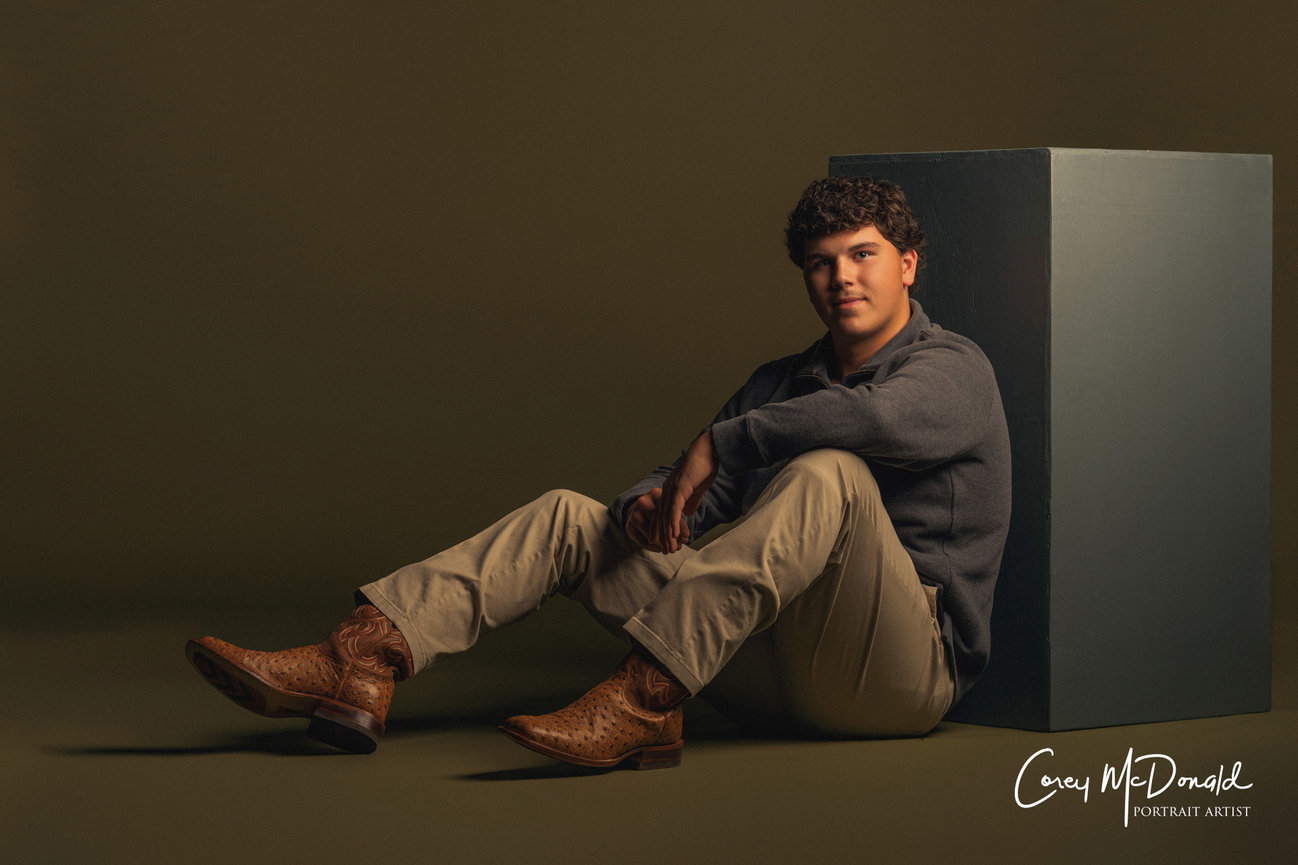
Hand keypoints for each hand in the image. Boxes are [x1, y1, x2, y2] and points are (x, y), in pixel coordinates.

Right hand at [625, 488, 685, 552]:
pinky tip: (661, 549)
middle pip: (660, 525)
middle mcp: (643, 503)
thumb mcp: (669, 509)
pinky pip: (643, 541)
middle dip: (671, 539)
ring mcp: (634, 515)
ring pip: (651, 535)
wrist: (638, 508)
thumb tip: (686, 537)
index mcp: (655, 494)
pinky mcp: (629, 527)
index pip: (668, 514)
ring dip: (663, 545)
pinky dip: (654, 547)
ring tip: (671, 550)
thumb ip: (679, 521)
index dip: (678, 527)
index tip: (687, 537)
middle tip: (678, 548)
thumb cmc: (658, 508)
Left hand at [650, 430, 718, 554]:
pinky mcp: (680, 488)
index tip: (663, 543)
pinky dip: (672, 522)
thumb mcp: (697, 488)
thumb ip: (691, 501)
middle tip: (664, 550)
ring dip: (667, 533)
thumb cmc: (705, 467)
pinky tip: (674, 534)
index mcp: (670, 490)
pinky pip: (674, 508)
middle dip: (662, 535)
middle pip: (661, 517)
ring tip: (668, 547)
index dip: (662, 528)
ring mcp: (672, 488)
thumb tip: (688, 513)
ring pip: (666, 515)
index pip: (662, 513)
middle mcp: (667, 490)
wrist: (710, 450)